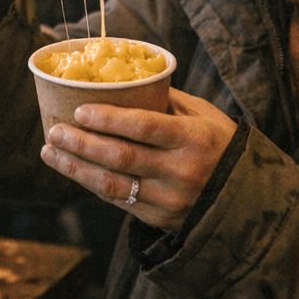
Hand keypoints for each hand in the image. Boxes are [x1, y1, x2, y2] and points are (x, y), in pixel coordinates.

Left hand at [39, 88, 237, 230]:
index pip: (144, 127)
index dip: (108, 119)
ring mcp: (170, 199)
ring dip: (76, 168)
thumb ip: (167, 100)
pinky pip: (119, 201)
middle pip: (120, 157)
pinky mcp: (160, 218)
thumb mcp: (205, 116)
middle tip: (54, 130)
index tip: (79, 110)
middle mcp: (180, 170)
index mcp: (193, 138)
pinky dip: (92, 184)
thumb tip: (126, 80)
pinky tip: (73, 169)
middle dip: (81, 143)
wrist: (247, 199)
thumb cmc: (222, 146)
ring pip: (113, 185)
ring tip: (50, 152)